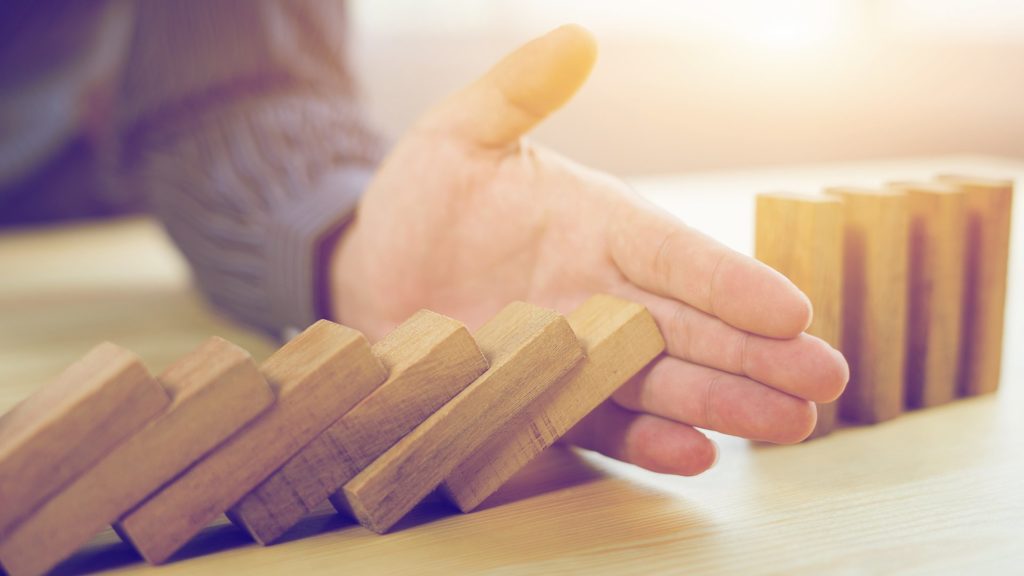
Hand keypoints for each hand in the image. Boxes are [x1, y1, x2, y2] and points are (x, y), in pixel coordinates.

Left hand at [330, 25, 848, 474]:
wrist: (367, 272)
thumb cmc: (418, 200)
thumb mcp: (460, 136)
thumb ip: (519, 92)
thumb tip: (577, 37)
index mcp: (599, 225)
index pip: (678, 256)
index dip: (734, 284)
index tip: (792, 310)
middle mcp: (603, 293)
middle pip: (693, 327)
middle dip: (760, 356)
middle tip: (827, 383)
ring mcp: (577, 353)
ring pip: (663, 381)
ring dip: (723, 404)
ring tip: (787, 427)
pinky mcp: (543, 401)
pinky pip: (601, 424)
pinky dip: (644, 441)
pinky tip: (694, 455)